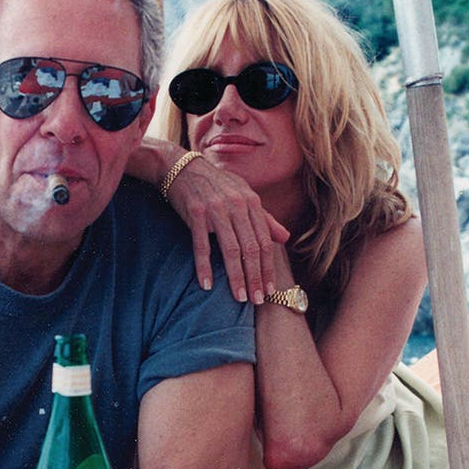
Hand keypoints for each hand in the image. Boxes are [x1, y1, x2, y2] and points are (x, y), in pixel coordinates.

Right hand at [165, 156, 289, 303]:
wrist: (183, 168)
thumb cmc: (216, 185)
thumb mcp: (244, 196)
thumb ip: (264, 218)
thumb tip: (286, 238)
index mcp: (251, 202)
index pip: (264, 242)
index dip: (267, 268)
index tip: (269, 290)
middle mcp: (237, 206)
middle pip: (250, 248)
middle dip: (255, 277)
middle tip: (257, 300)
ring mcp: (216, 209)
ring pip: (230, 249)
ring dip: (236, 276)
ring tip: (239, 297)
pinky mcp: (195, 213)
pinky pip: (201, 245)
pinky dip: (204, 266)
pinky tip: (207, 284)